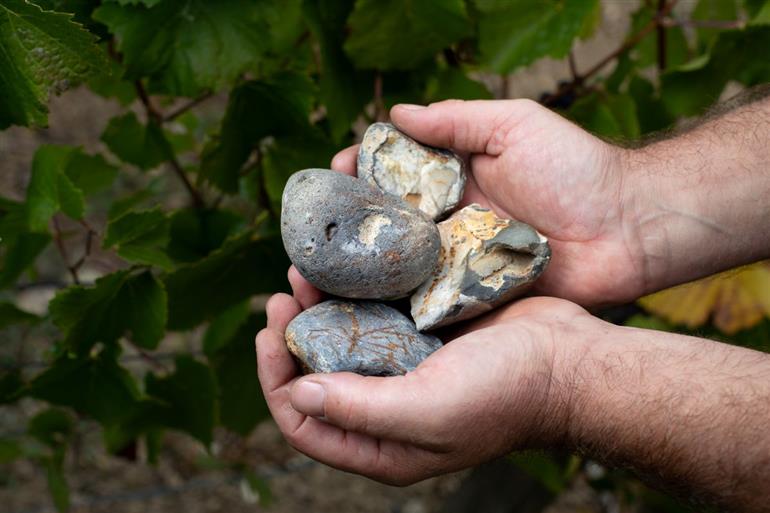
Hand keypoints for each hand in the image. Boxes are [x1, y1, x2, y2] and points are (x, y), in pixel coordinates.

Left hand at [256, 293, 593, 484]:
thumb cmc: (506, 394)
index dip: (276, 381)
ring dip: (320, 307)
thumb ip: (360, 411)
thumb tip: (297, 395)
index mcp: (383, 444)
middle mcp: (388, 409)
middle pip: (318, 375)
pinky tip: (349, 266)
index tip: (269, 335)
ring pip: (343, 339)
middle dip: (292, 337)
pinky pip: (376, 314)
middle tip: (283, 294)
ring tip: (306, 271)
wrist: (567, 359)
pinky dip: (357, 292)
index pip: (305, 423)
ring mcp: (406, 368)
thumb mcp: (428, 411)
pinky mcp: (424, 334)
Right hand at [322, 99, 644, 307]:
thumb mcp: (514, 125)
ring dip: (363, 273)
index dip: (361, 175)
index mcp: (455, 179)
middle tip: (314, 239)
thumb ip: (456, 120)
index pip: (395, 175)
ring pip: (401, 269)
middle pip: (388, 226)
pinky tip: (362, 311)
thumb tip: (396, 111)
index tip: (334, 176)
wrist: (628, 229)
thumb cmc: (577, 168)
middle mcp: (450, 222)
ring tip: (323, 279)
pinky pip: (430, 303)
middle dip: (351, 230)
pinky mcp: (474, 299)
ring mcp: (460, 263)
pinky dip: (398, 306)